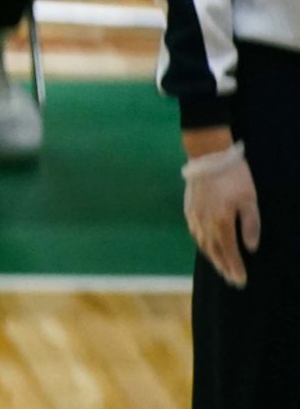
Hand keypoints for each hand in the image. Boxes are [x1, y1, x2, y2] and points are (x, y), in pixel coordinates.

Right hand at [185, 137, 262, 288]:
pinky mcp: (188, 209)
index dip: (235, 267)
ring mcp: (194, 216)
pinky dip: (201, 245)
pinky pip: (194, 233)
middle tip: (232, 281)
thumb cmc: (234, 177)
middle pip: (214, 251)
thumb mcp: (249, 200)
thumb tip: (250, 247)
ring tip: (221, 269)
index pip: (229, 252)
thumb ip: (251, 225)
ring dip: (212, 258)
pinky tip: (206, 247)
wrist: (208, 157)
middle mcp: (205, 223)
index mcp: (222, 222)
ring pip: (202, 244)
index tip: (241, 281)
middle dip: (224, 268)